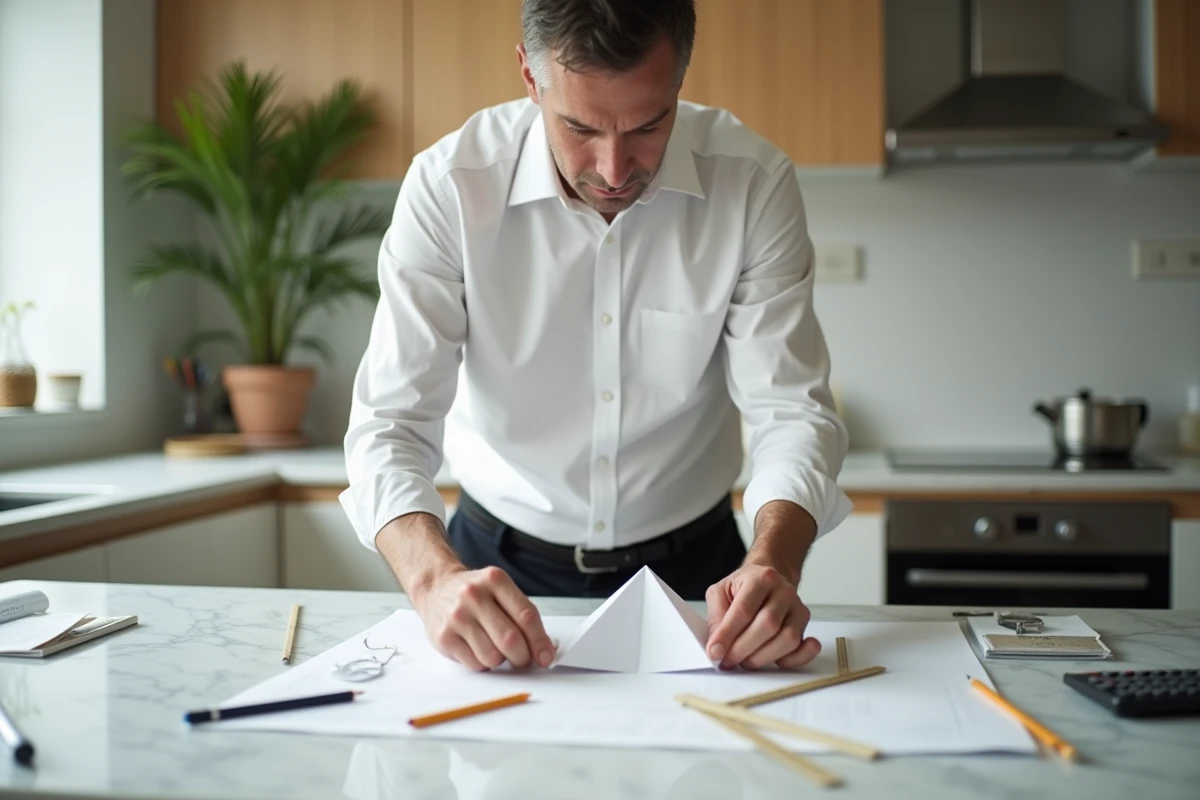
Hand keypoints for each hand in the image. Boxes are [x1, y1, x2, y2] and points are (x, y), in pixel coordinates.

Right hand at [412, 566, 555, 671]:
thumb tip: (544, 649)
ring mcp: (457, 616)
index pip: (526, 616)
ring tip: (494, 647)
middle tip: (523, 658)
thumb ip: (522, 615)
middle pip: (510, 639)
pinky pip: (475, 664)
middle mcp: (474, 596)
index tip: (545, 656)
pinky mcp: (444, 637)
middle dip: (522, 657)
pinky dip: (483, 664)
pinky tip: (477, 649)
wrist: (436, 588)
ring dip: (500, 660)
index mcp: (495, 580)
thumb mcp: (500, 591)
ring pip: (493, 656)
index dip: (540, 641)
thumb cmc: (475, 594)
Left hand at [705, 564, 820, 669]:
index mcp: (760, 578)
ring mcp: (798, 607)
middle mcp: (783, 591)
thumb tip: (717, 648)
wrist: (767, 579)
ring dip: (763, 657)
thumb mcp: (720, 593)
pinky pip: (805, 647)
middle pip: (768, 625)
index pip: (744, 610)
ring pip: (787, 639)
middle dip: (743, 649)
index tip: (715, 652)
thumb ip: (716, 618)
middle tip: (728, 660)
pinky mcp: (805, 624)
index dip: (728, 634)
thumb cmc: (742, 588)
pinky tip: (776, 661)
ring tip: (745, 660)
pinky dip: (794, 659)